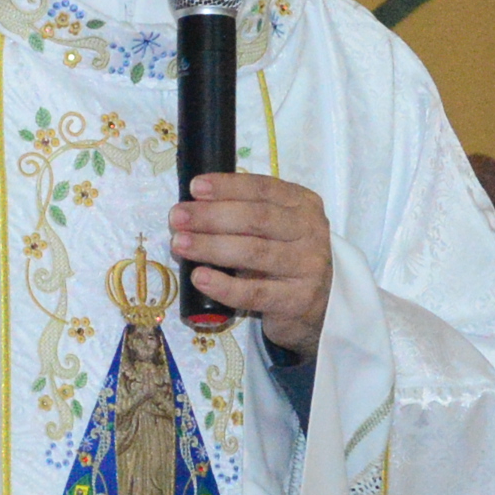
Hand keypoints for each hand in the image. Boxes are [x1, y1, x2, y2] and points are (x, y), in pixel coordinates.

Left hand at [168, 174, 331, 357]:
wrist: (317, 307)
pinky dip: (223, 285)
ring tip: (180, 244)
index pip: (263, 189)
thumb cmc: (284, 259)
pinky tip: (200, 277)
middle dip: (212, 216)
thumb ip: (245, 215)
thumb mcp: (275, 229)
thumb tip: (192, 209)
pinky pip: (255, 292)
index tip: (194, 188)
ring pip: (254, 252)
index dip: (228, 187)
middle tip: (178, 217)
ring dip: (212, 246)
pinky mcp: (297, 300)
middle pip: (257, 219)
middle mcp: (311, 232)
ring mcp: (307, 267)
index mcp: (303, 205)